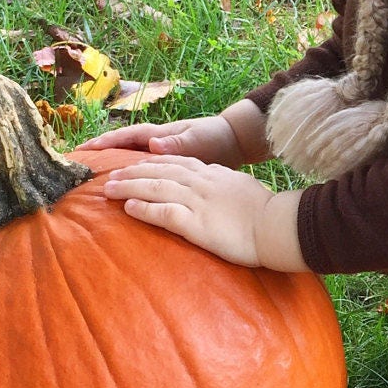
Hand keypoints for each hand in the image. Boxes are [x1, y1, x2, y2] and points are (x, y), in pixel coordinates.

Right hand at [79, 113, 244, 166]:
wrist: (236, 142)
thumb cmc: (217, 138)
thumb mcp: (199, 139)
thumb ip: (178, 142)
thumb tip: (153, 143)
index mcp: (161, 135)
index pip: (127, 137)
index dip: (105, 142)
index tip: (85, 150)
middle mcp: (158, 143)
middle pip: (124, 148)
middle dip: (103, 154)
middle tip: (79, 165)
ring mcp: (163, 154)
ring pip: (133, 160)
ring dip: (116, 167)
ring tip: (95, 180)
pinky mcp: (171, 167)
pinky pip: (146, 171)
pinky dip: (134, 177)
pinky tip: (126, 191)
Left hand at [102, 155, 302, 268]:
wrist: (277, 225)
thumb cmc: (267, 212)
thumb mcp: (242, 189)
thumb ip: (224, 185)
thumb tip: (215, 188)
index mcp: (214, 174)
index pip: (177, 162)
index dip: (153, 162)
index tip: (136, 164)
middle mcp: (202, 182)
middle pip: (160, 171)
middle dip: (133, 171)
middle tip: (111, 174)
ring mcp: (198, 201)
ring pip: (156, 188)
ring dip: (130, 187)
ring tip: (109, 190)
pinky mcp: (197, 224)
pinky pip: (164, 213)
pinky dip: (144, 209)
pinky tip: (129, 209)